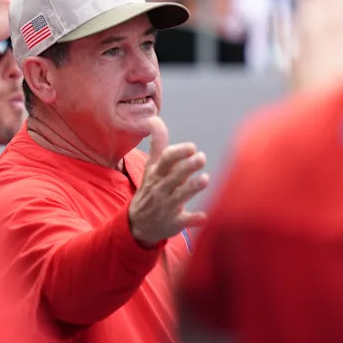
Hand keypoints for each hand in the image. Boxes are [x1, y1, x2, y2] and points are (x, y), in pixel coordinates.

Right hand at [129, 117, 208, 246]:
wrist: (138, 224)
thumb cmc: (151, 188)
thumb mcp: (151, 167)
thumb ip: (158, 143)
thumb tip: (154, 118)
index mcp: (157, 174)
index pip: (165, 160)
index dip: (178, 153)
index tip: (191, 147)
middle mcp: (161, 188)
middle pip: (174, 176)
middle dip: (187, 167)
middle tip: (201, 158)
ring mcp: (167, 206)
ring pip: (179, 196)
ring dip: (192, 188)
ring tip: (205, 179)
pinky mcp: (174, 222)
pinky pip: (184, 221)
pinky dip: (194, 219)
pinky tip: (205, 216)